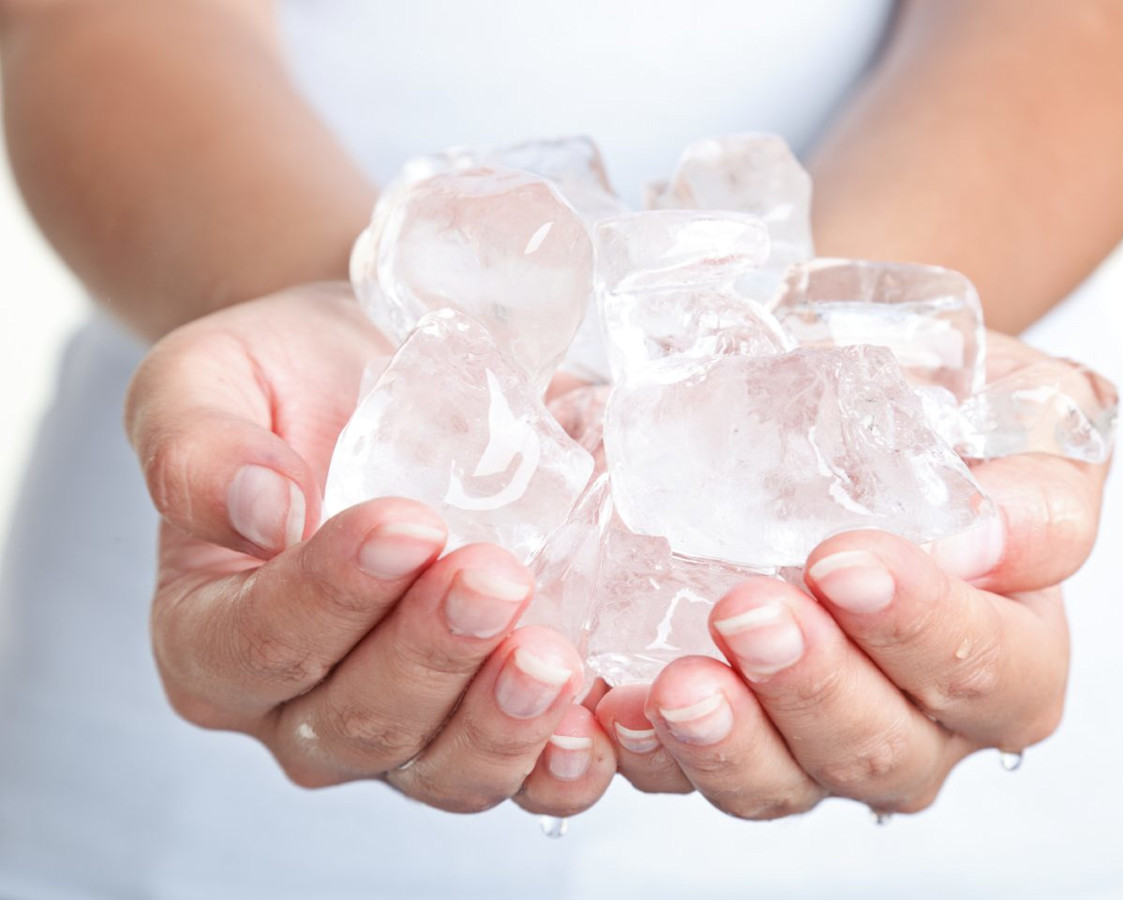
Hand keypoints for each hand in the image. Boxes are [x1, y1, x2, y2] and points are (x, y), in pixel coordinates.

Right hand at [125, 283, 615, 815]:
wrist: (383, 376)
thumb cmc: (289, 382)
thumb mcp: (209, 379)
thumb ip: (197, 445)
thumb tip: (258, 512)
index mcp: (211, 636)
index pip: (259, 644)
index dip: (333, 596)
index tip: (408, 525)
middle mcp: (302, 706)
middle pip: (361, 721)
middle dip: (433, 655)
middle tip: (496, 579)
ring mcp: (408, 728)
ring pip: (448, 771)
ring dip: (505, 722)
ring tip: (553, 656)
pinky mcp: (495, 718)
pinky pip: (533, 777)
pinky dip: (569, 761)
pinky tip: (602, 718)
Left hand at [594, 337, 1106, 818]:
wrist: (842, 409)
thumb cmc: (942, 420)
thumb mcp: (1021, 421)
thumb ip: (1037, 483)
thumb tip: (991, 536)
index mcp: (1007, 651)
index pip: (993, 672)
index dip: (924, 629)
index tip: (845, 562)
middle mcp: (916, 718)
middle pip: (882, 749)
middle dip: (811, 686)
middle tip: (749, 612)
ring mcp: (813, 739)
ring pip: (783, 783)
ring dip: (728, 739)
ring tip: (679, 684)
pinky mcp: (727, 734)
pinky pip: (684, 772)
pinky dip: (649, 749)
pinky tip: (617, 706)